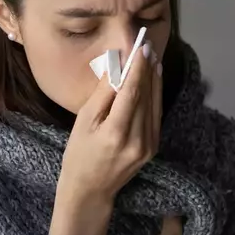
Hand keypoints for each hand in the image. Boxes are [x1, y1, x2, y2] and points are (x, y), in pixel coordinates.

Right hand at [50, 43, 161, 234]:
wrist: (91, 190)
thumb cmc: (79, 154)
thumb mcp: (84, 121)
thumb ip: (104, 94)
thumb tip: (118, 66)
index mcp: (117, 132)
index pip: (133, 91)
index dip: (138, 67)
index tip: (140, 46)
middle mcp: (138, 139)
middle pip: (147, 95)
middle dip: (148, 69)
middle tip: (147, 44)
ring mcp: (149, 145)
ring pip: (155, 103)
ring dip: (154, 78)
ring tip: (151, 56)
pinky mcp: (153, 147)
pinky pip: (155, 114)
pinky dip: (154, 95)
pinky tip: (153, 79)